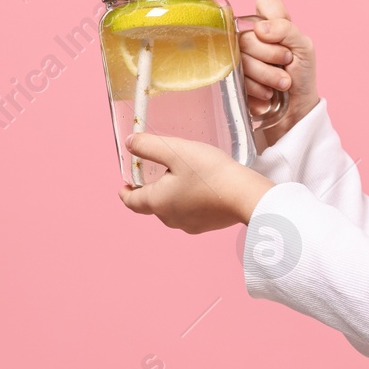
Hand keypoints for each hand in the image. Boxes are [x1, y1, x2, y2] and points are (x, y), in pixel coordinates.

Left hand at [116, 131, 273, 233]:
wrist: (245, 196)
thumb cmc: (210, 172)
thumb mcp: (176, 151)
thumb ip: (149, 146)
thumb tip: (130, 143)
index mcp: (157, 202)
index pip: (132, 202)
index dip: (125, 193)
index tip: (123, 186)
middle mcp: (169, 218)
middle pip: (153, 204)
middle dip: (152, 190)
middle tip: (157, 173)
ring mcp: (189, 224)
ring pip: (172, 209)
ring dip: (172, 196)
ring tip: (182, 178)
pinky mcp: (207, 225)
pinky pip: (191, 213)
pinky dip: (189, 201)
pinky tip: (201, 188)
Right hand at [238, 0, 318, 147]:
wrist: (295, 108)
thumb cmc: (301, 74)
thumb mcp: (304, 48)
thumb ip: (287, 30)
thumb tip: (261, 28)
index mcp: (268, 22)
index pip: (264, 2)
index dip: (273, 21)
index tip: (283, 40)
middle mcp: (250, 34)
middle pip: (247, 36)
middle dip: (272, 56)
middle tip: (286, 65)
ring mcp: (237, 55)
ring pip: (240, 59)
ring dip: (267, 76)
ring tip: (281, 83)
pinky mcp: (230, 78)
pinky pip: (236, 80)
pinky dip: (257, 90)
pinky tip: (267, 94)